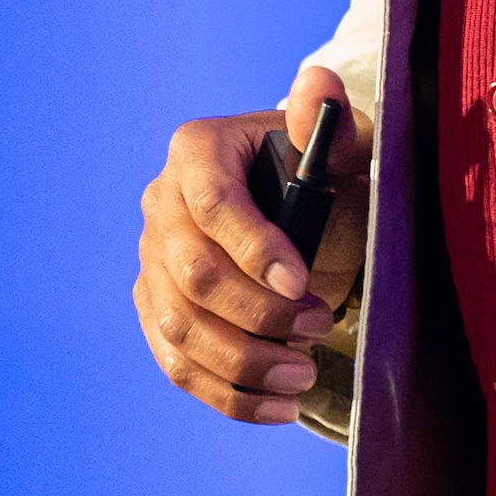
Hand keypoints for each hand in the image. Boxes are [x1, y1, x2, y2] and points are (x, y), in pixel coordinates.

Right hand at [135, 66, 369, 425]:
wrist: (306, 207)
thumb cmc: (328, 170)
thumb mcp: (342, 141)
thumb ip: (330, 120)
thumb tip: (318, 88)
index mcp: (198, 151)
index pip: (213, 204)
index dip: (254, 249)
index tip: (302, 287)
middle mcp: (162, 204)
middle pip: (193, 276)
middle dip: (257, 315)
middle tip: (320, 329)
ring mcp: (153, 262)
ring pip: (180, 329)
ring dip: (243, 363)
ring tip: (304, 378)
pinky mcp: (160, 311)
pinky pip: (179, 364)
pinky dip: (227, 395)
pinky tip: (279, 407)